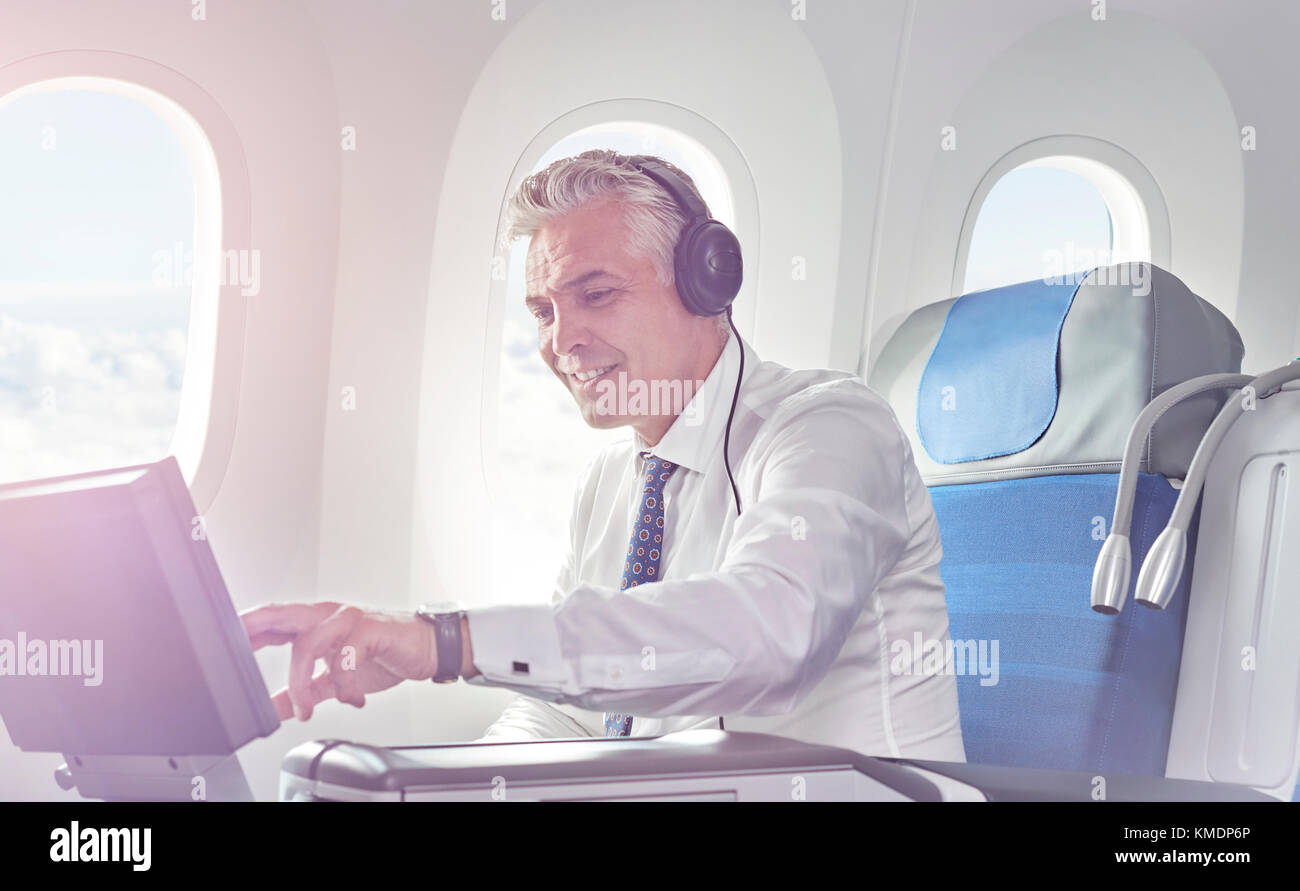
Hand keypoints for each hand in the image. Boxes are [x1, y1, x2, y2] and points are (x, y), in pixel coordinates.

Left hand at [240, 602, 437, 720]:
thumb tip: (275, 708)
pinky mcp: (370, 629)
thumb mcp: (335, 679)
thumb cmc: (384, 654)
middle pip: (283, 615)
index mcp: (317, 623)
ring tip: (304, 709)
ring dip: (301, 681)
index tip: (223, 644)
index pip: (274, 621)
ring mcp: (349, 619)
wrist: (427, 649)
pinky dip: (344, 685)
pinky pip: (345, 657)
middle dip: (256, 628)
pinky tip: (352, 699)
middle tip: (238, 647)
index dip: (248, 630)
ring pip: (309, 642)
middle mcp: (329, 615)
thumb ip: (305, 690)